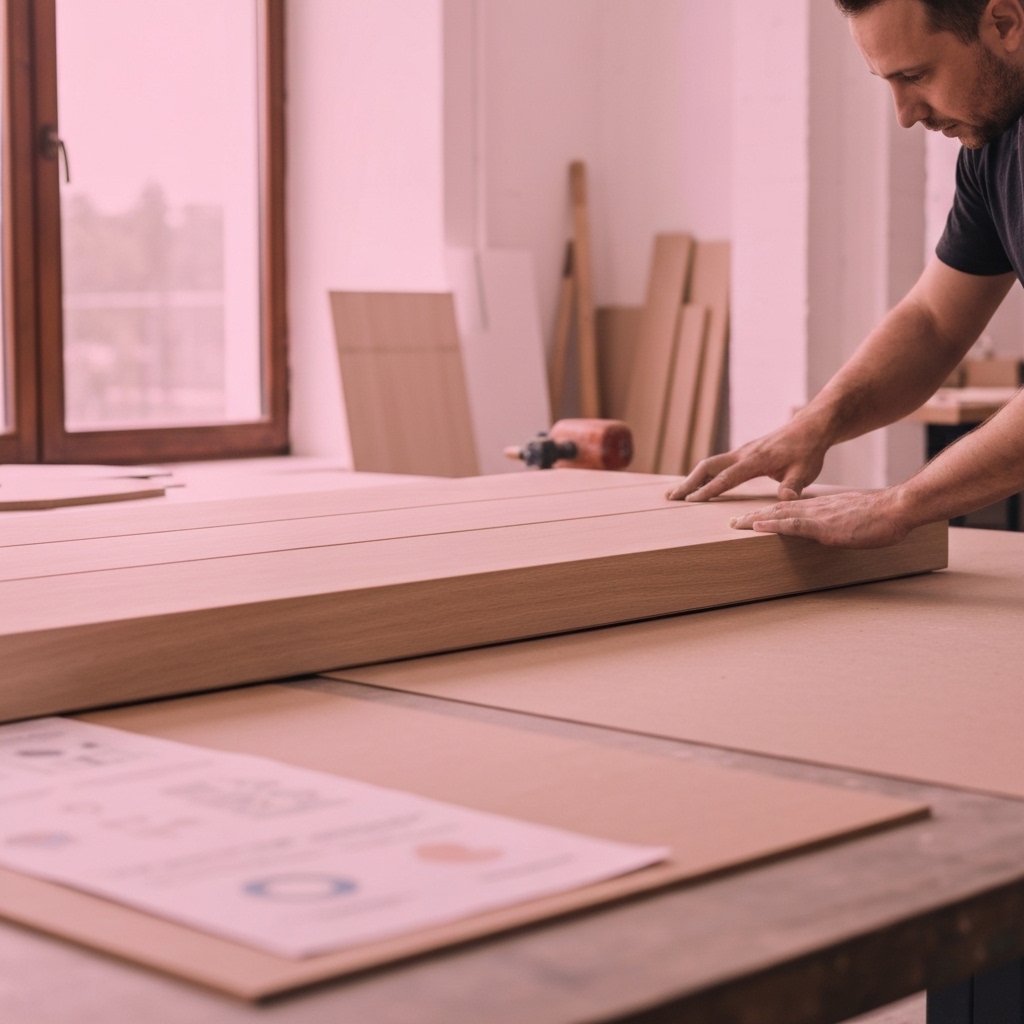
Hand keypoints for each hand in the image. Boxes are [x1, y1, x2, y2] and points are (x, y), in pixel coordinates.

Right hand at [665, 418, 830, 502]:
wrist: (809, 428)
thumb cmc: (807, 451)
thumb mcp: (805, 471)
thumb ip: (793, 486)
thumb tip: (786, 498)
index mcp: (755, 460)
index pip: (726, 478)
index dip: (708, 490)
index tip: (690, 501)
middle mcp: (743, 454)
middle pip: (708, 467)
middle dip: (688, 483)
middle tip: (670, 498)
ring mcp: (741, 453)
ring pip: (709, 464)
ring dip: (691, 478)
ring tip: (675, 494)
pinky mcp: (742, 454)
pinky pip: (717, 464)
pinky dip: (702, 474)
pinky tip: (695, 484)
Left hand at [728, 489, 914, 548]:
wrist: (898, 508)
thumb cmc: (882, 516)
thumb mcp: (853, 518)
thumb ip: (838, 522)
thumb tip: (832, 530)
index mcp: (822, 507)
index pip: (788, 509)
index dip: (768, 514)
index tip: (750, 518)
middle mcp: (815, 508)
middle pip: (777, 511)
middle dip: (753, 516)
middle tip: (731, 521)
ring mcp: (818, 516)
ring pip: (779, 516)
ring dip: (755, 519)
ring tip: (734, 524)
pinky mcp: (825, 526)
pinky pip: (794, 525)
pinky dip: (773, 525)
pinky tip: (758, 526)